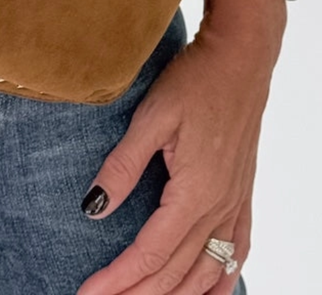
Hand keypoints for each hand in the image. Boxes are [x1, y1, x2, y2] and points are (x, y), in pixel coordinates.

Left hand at [75, 18, 278, 294]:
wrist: (240, 59)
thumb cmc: (194, 81)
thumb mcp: (151, 118)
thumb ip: (123, 165)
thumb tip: (94, 207)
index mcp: (194, 193)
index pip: (151, 254)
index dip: (119, 280)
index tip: (88, 294)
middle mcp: (219, 207)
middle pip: (177, 272)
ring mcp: (235, 202)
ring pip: (209, 271)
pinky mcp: (242, 192)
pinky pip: (237, 251)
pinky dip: (221, 281)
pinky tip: (209, 290)